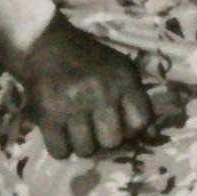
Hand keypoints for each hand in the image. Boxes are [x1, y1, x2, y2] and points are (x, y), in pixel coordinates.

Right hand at [11, 13, 156, 158]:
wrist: (45, 43)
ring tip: (76, 129)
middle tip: (95, 128)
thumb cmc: (88, 60)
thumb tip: (152, 137)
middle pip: (113, 142)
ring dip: (82, 144)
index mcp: (123, 78)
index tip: (122, 124)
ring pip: (87, 150)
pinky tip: (60, 132)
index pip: (141, 121)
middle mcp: (101, 90)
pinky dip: (61, 148)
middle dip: (105, 139)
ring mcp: (72, 103)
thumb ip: (138, 100)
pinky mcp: (47, 114)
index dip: (132, 129)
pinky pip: (60, 152)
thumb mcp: (120, 70)